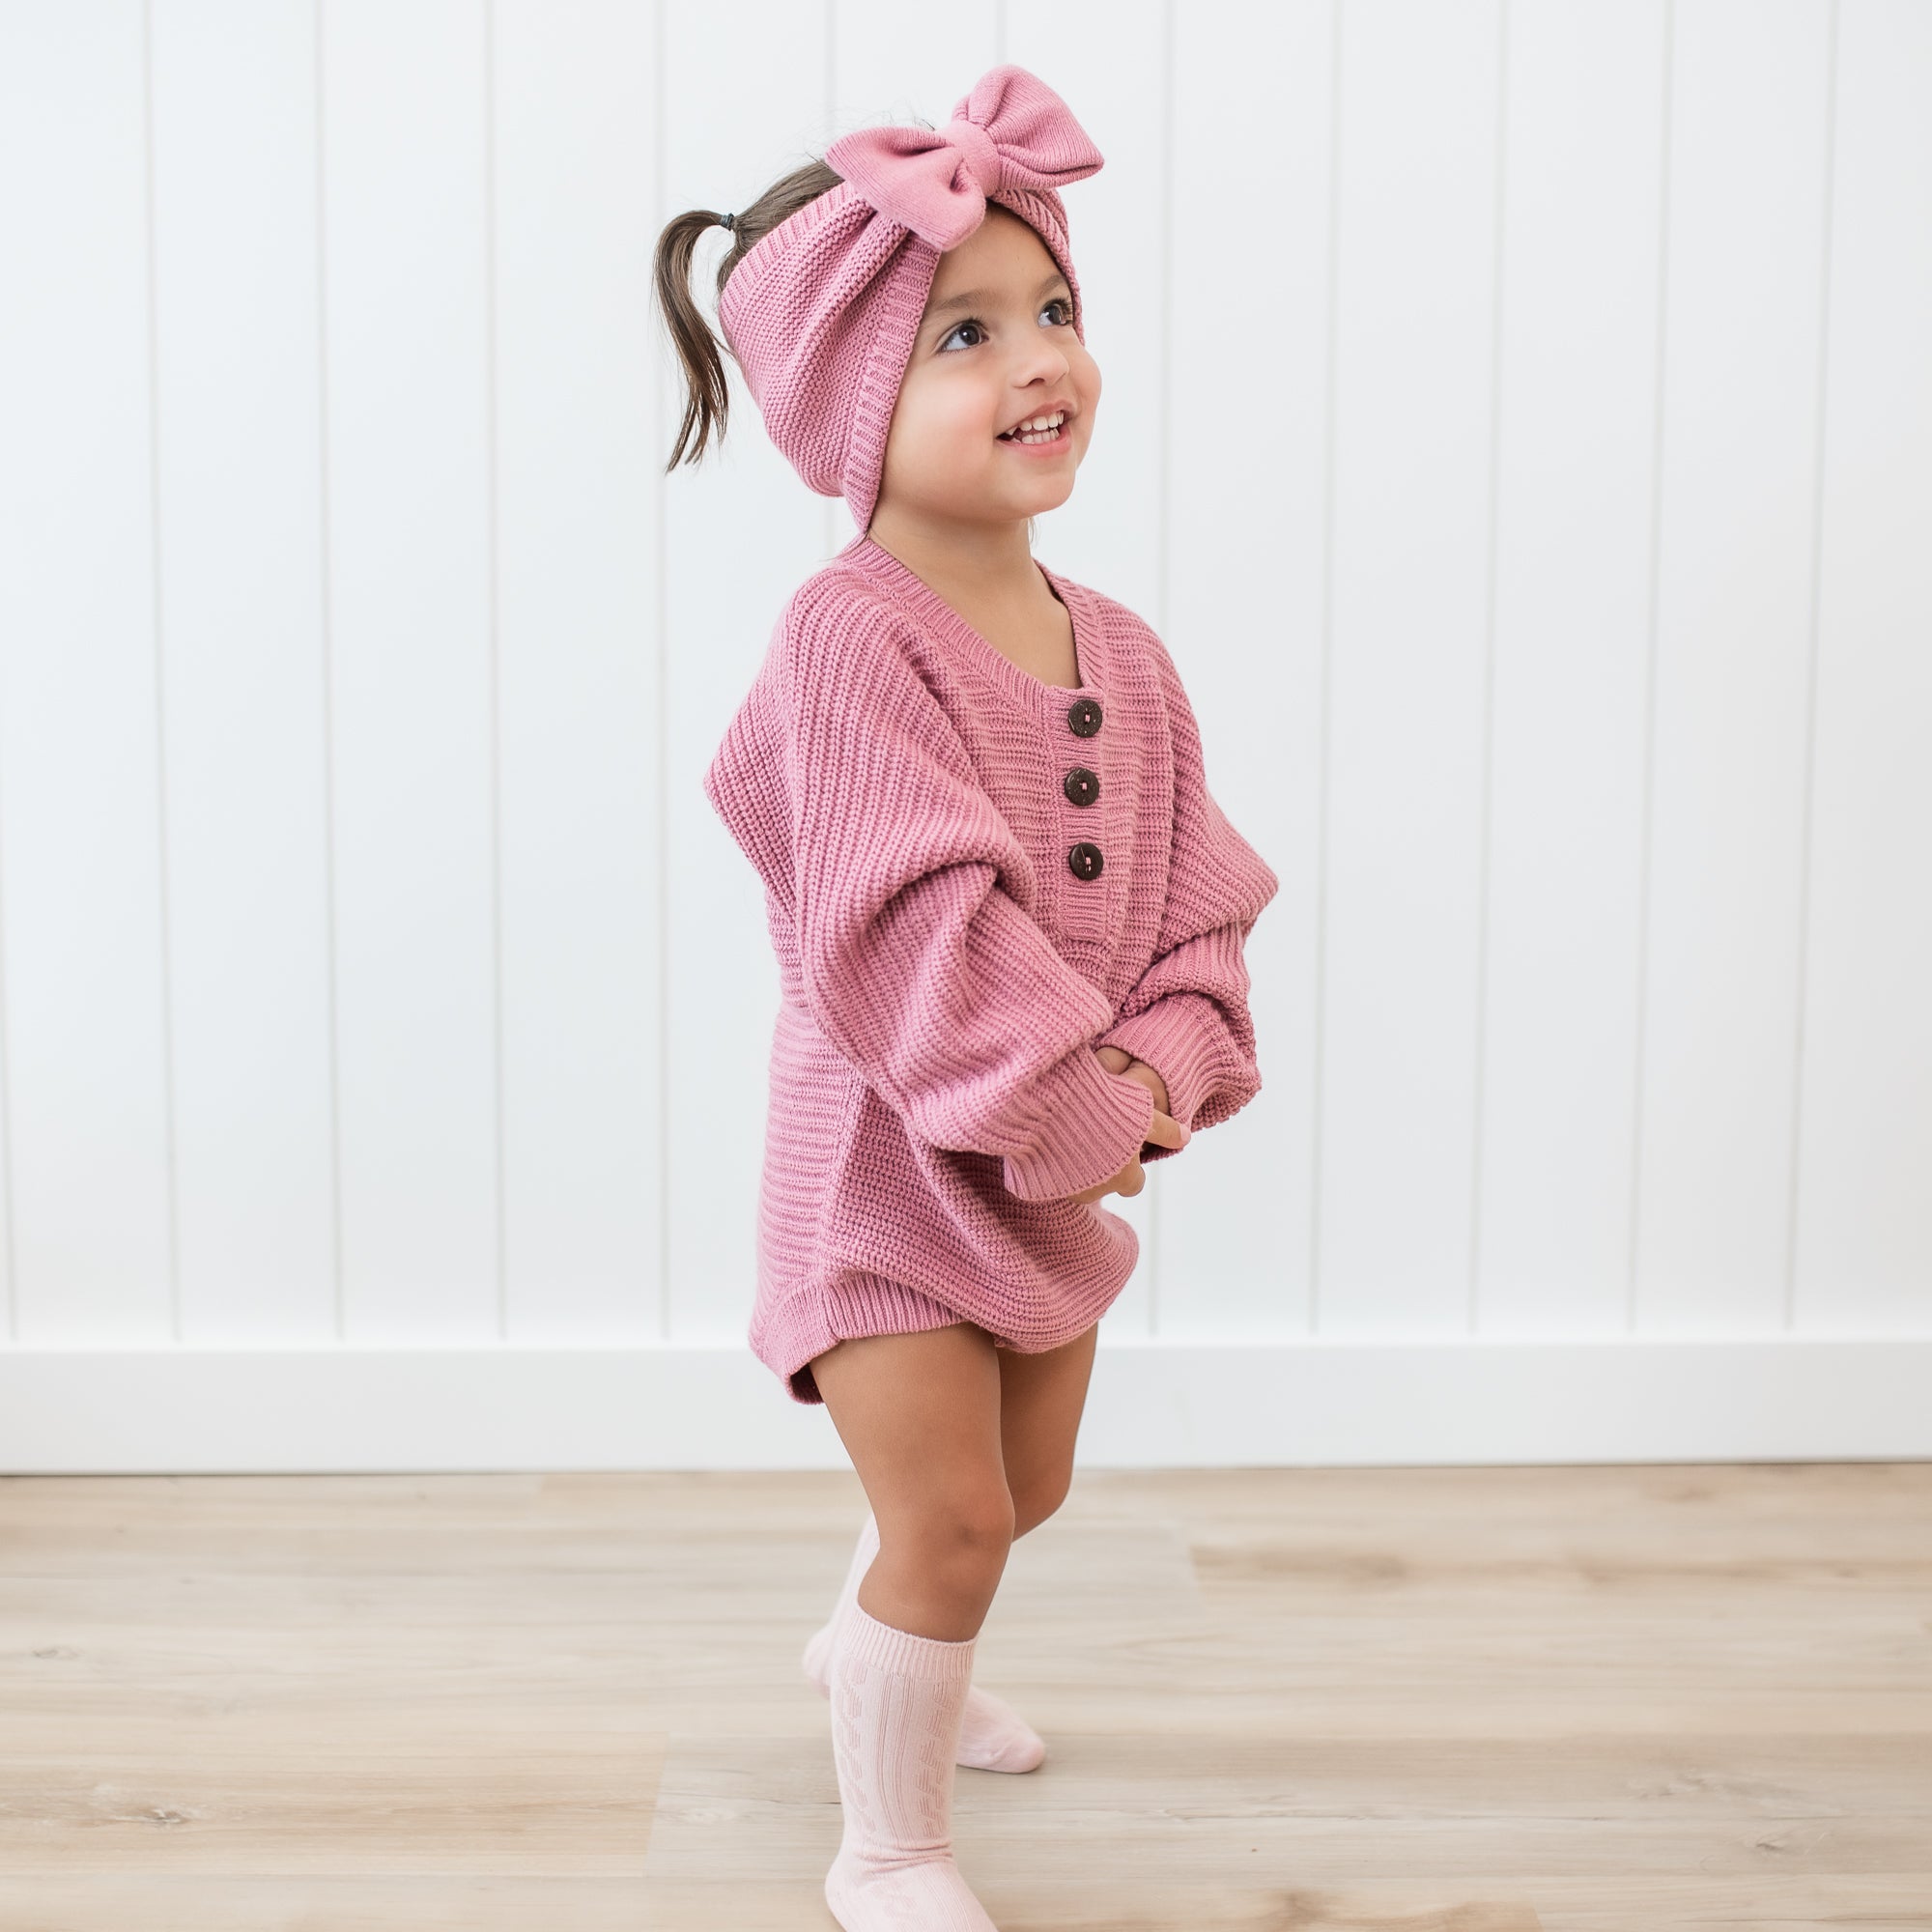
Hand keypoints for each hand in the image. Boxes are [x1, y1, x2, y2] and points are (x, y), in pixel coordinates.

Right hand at [1065, 1048, 1185, 1205]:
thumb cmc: (1102, 1109)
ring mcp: (1065, 1190)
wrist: (1051, 1108)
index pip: (1135, 1184)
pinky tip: (1052, 1137)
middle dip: (1103, 1167)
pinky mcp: (1040, 1183)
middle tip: (1097, 1136)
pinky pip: (1051, 1177)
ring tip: (1073, 1133)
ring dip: (1077, 1165)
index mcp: (1124, 1179)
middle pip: (1105, 1184)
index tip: (1123, 1146)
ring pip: (1077, 1182)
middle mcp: (1096, 1191)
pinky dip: (1053, 1163)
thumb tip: (1185, 1137)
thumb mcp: (1141, 1114)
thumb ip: (1165, 1130)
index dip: (1131, 1166)